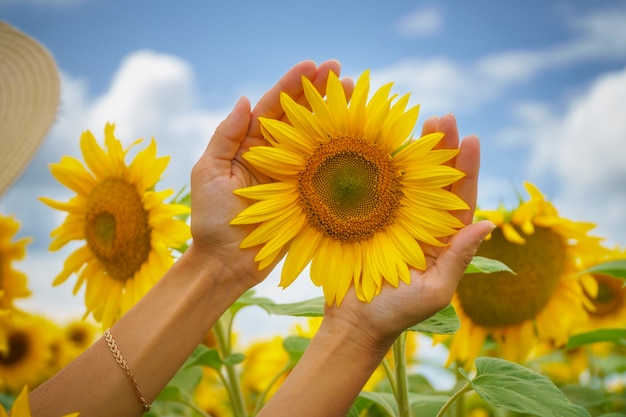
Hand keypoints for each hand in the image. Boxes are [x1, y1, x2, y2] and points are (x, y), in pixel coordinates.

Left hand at [187, 60, 352, 288]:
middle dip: (320, 93)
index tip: (313, 65)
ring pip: (317, 140)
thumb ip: (225, 137)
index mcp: (249, 144)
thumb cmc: (211, 219)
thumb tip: (243, 100)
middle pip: (300, 117)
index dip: (293, 85)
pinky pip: (327, 173)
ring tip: (357, 97)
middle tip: (343, 74)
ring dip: (336, 117)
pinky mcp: (307, 198)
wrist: (225, 264)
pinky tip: (359, 138)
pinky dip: (343, 155)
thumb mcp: (209, 173)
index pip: (273, 107)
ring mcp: (293, 176)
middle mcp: (274, 155)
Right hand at [322, 114, 494, 351]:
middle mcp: (424, 225)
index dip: (467, 170)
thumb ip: (460, 259)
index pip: (462, 200)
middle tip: (444, 118)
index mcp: (444, 241)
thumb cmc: (397, 313)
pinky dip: (383, 165)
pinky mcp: (369, 218)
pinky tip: (385, 143)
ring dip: (417, 150)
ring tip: (424, 121)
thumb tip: (489, 223)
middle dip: (443, 149)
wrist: (354, 323)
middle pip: (439, 181)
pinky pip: (378, 188)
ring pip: (411, 178)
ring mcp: (395, 220)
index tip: (470, 139)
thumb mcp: (435, 291)